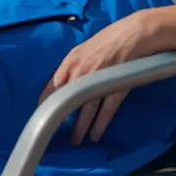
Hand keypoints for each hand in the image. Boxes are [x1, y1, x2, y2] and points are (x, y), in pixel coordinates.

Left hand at [39, 13, 151, 146]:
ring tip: (76, 141)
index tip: (42, 114)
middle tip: (56, 135)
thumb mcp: (84, 48)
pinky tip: (95, 135)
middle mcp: (80, 72)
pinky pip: (105, 111)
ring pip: (85, 110)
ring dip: (80, 127)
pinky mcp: (114, 88)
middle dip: (61, 119)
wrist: (133, 34)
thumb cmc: (109, 38)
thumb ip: (73, 65)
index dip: (46, 101)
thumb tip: (65, 82)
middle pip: (67, 101)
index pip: (52, 86)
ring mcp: (97, 81)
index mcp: (71, 61)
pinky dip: (100, 124)